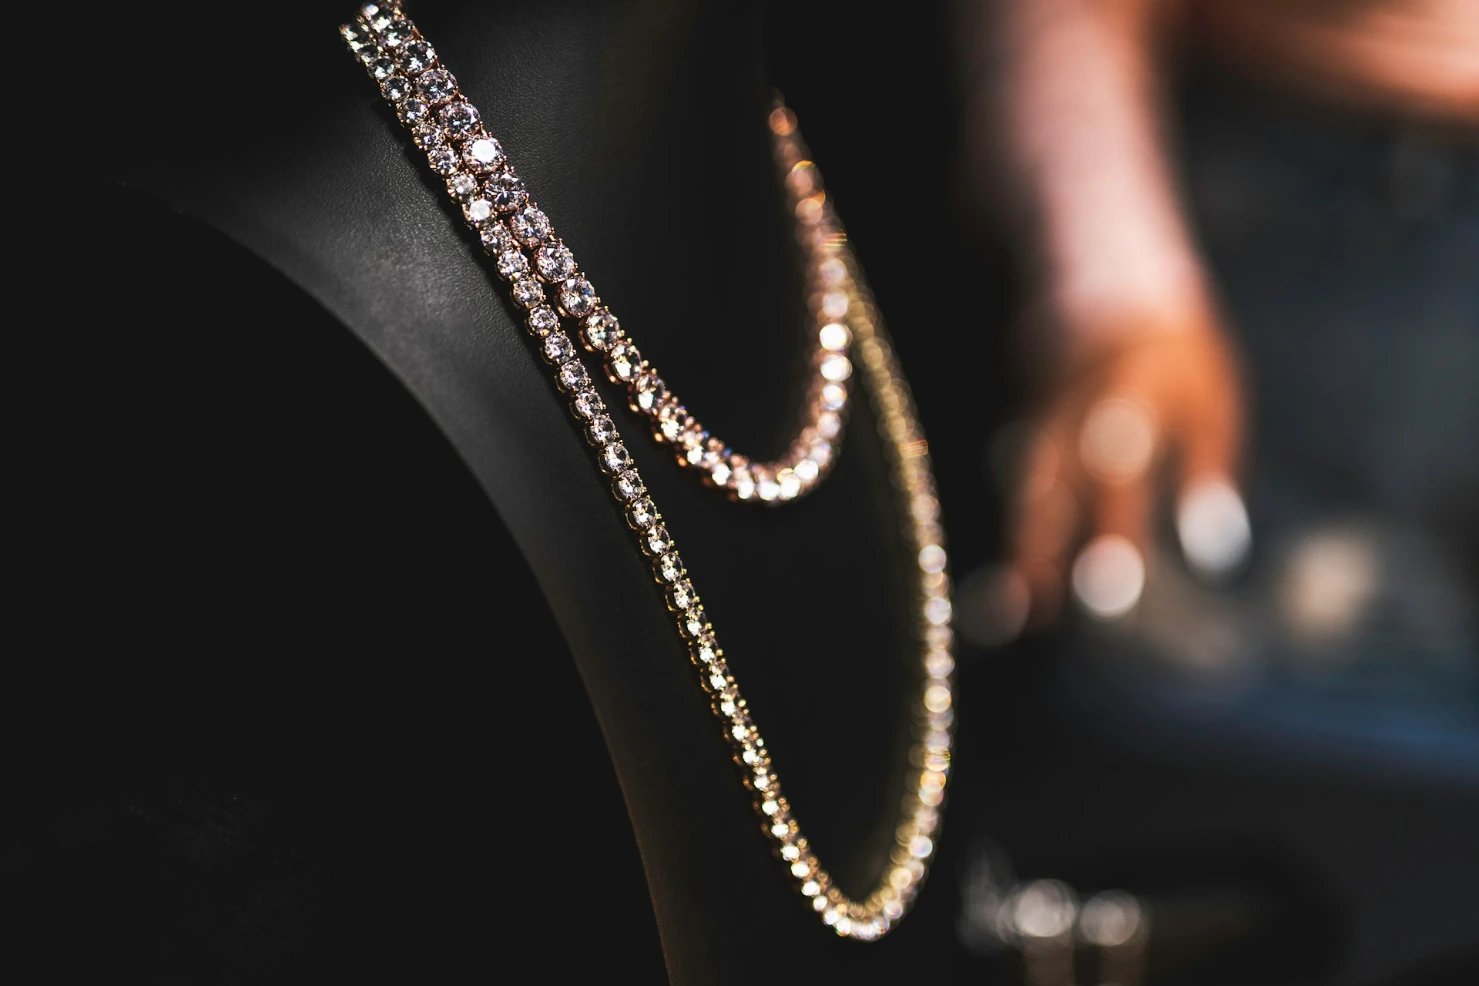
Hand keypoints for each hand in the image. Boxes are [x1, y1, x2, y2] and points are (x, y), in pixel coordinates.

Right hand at [1008, 312, 1246, 628]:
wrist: (1104, 285)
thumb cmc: (1176, 359)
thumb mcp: (1210, 401)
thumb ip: (1208, 473)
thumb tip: (1217, 554)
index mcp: (1126, 396)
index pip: (1114, 469)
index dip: (1108, 532)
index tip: (1108, 596)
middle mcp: (1071, 414)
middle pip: (1055, 489)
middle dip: (1047, 551)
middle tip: (1049, 616)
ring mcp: (1040, 426)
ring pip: (1025, 497)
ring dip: (1019, 555)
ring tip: (1015, 620)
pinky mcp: (1025, 438)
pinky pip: (1017, 499)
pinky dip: (1012, 546)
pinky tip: (1003, 605)